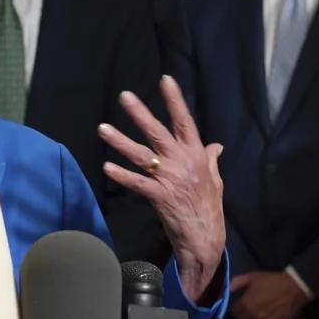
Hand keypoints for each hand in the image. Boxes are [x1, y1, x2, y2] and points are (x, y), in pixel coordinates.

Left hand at [98, 75, 224, 301]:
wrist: (206, 238)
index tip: (165, 80)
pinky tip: (107, 166)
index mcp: (197, 155)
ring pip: (141, 155)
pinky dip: (122, 175)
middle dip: (140, 113)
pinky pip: (137, 182)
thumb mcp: (215, 179)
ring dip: (120, 141)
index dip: (175, 101)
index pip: (185, 122)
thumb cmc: (209, 207)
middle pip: (158, 133)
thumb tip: (216, 145)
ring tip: (102, 128)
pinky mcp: (160, 196)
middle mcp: (183, 162)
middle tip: (124, 96)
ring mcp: (170, 178)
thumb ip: (211, 159)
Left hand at [230, 271, 309, 318]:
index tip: (242, 309)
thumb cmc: (272, 281)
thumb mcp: (252, 276)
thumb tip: (228, 289)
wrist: (293, 288)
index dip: (237, 311)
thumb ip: (237, 282)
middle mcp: (250, 315)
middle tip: (249, 317)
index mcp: (244, 303)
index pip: (233, 313)